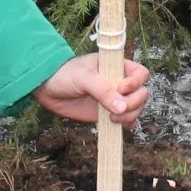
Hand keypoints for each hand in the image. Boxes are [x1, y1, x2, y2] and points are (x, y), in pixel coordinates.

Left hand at [35, 53, 150, 125]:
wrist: (49, 89)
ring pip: (136, 108)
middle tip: (117, 108)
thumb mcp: (84, 78)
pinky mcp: (108, 113)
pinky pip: (126, 120)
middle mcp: (119, 82)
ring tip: (112, 118)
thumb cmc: (66, 75)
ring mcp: (115, 99)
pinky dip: (125, 124)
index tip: (122, 88)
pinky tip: (115, 124)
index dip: (136, 82)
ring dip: (130, 115)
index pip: (140, 73)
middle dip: (133, 102)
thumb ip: (102, 91)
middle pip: (142, 93)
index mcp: (116, 66)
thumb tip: (121, 107)